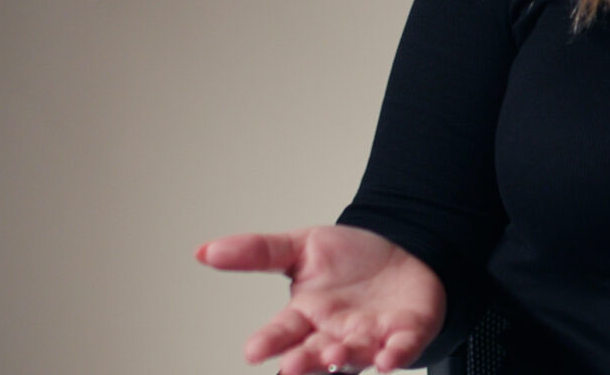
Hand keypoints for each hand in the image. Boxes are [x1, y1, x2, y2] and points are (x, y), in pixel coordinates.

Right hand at [197, 225, 445, 373]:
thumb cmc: (351, 256)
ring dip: (344, 359)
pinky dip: (395, 355)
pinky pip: (401, 349)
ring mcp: (370, 339)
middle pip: (314, 356)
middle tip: (292, 365)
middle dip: (304, 362)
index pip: (282, 333)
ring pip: (354, 357)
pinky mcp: (406, 335)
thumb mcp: (303, 246)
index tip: (253, 350)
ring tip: (335, 355)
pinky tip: (388, 359)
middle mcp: (334, 336)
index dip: (269, 343)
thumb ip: (258, 252)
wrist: (405, 247)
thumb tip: (203, 251)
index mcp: (306, 317)